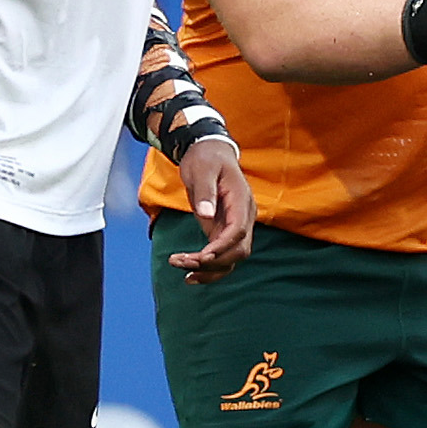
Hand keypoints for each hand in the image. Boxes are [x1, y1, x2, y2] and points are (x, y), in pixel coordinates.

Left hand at [168, 133, 256, 279]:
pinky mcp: (223, 231)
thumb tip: (205, 215)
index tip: (202, 256)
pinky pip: (222, 256)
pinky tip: (191, 275)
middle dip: (213, 262)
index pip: (238, 230)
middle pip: (238, 250)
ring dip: (210, 270)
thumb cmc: (206, 159)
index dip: (222, 246)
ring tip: (185, 275)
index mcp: (241, 200)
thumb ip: (205, 192)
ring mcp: (235, 225)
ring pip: (232, 258)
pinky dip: (210, 269)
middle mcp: (243, 216)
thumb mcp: (202, 169)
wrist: (209, 152)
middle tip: (182, 262)